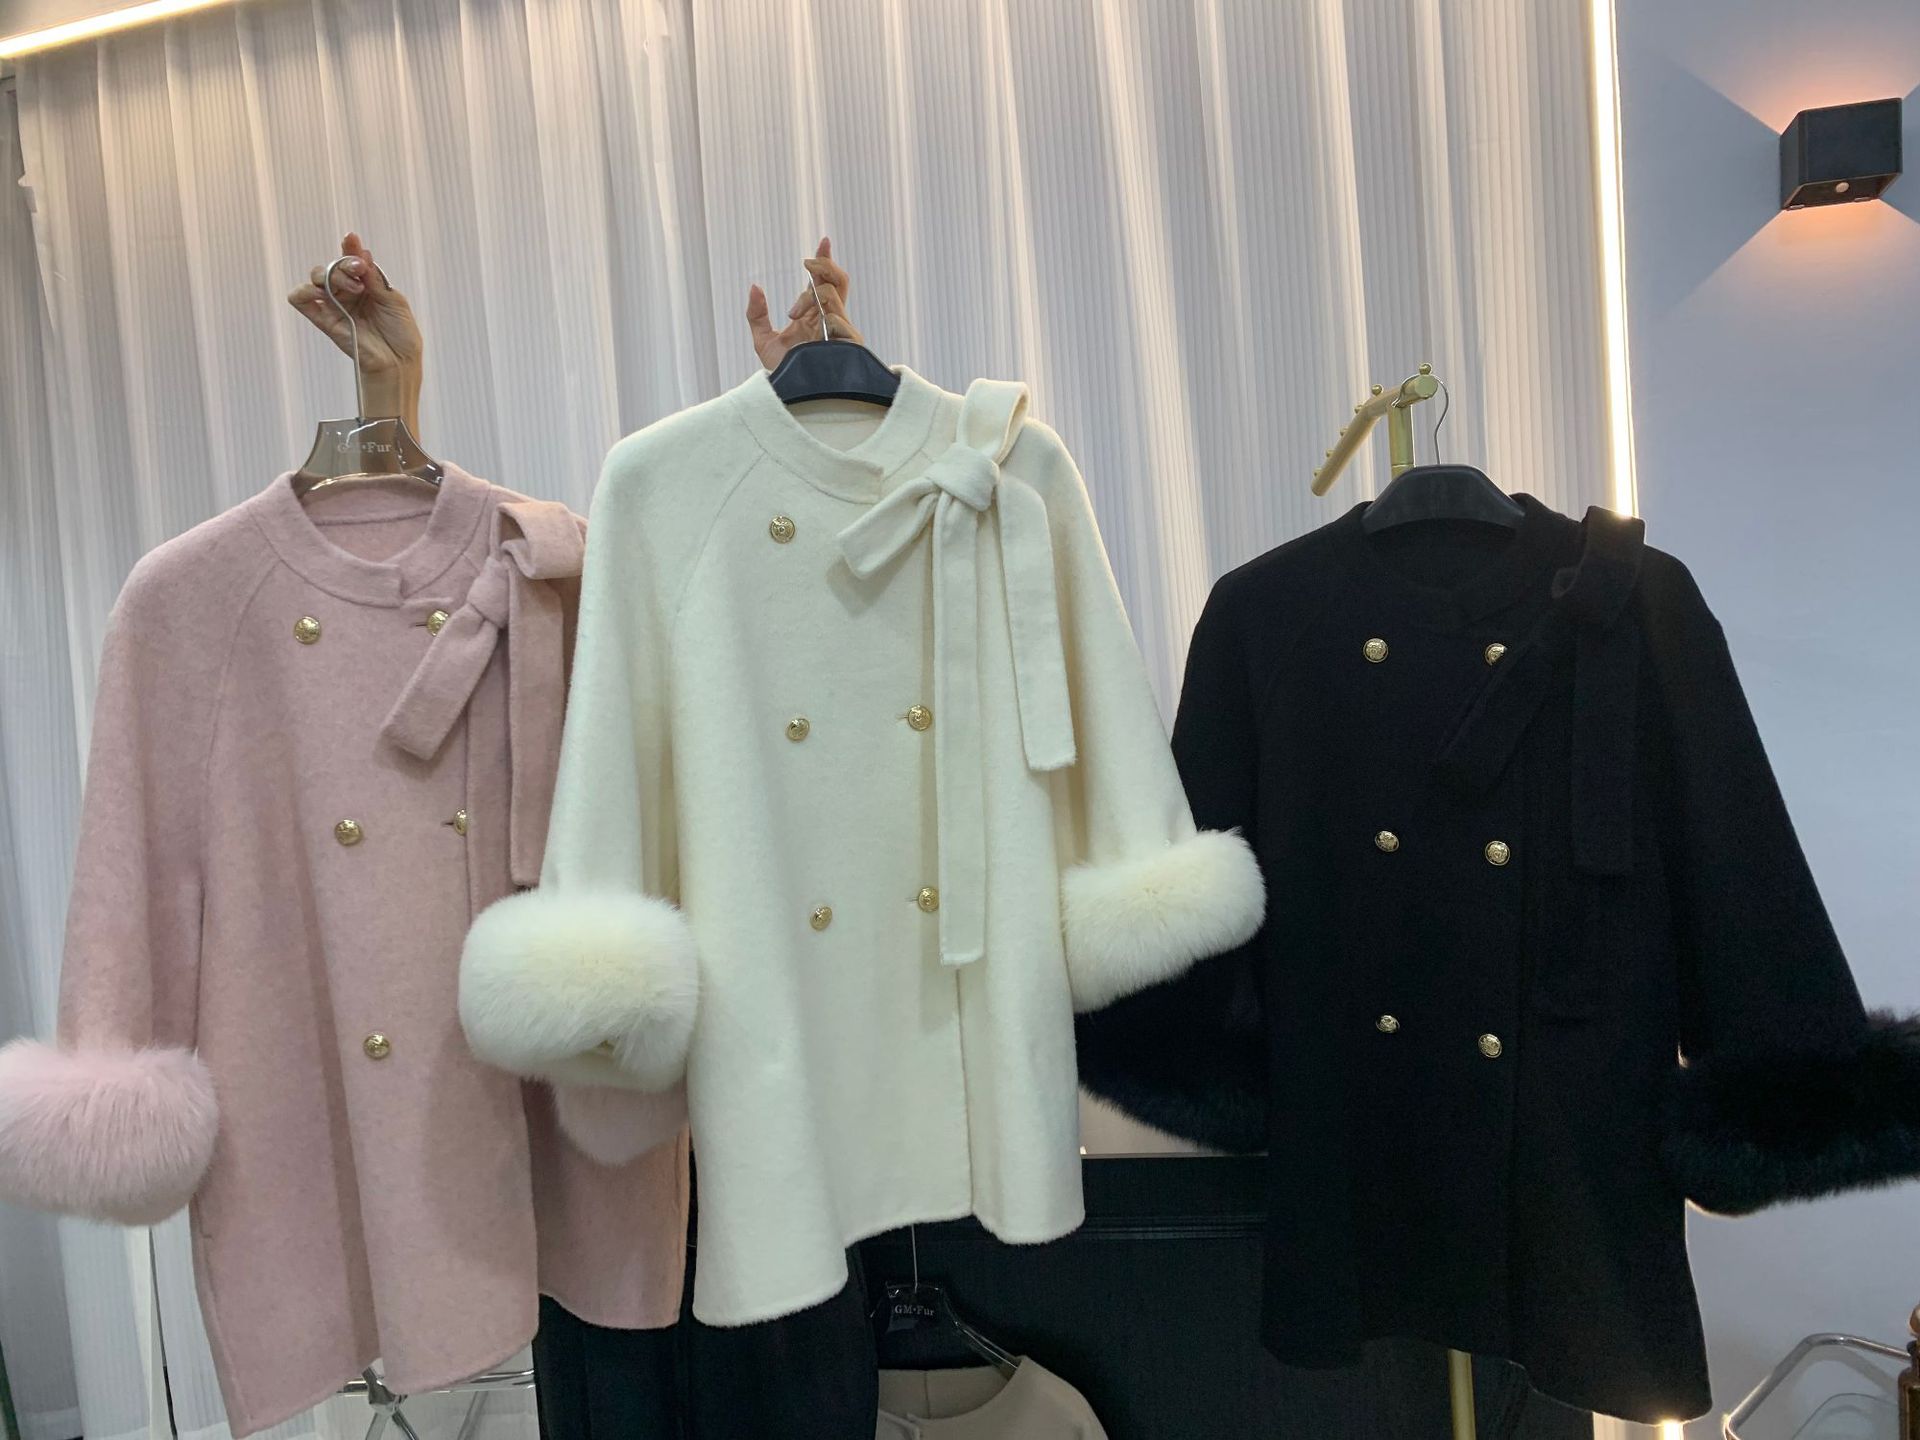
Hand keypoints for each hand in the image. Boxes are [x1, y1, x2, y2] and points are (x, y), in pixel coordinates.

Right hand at [287, 233, 422, 432]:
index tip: (352, 239)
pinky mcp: (324, 320)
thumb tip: (361, 253)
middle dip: (344, 264)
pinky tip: (321, 292)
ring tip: (354, 288)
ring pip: (316, 277)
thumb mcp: (393, 300)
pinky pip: (300, 299)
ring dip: (331, 274)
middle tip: (360, 272)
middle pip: (333, 266)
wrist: (399, 362)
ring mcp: (335, 305)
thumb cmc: (401, 334)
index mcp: (366, 285)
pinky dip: (304, 290)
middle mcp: (348, 293)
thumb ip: (374, 278)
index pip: (351, 260)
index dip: (350, 249)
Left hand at [747, 236, 862, 369]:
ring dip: (808, 298)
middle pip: (838, 281)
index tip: (824, 240)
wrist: (792, 395)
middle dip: (824, 265)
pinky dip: (825, 321)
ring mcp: (841, 332)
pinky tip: (815, 337)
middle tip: (805, 264)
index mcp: (813, 315)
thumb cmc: (782, 373)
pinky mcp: (850, 347)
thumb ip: (756, 314)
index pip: (824, 281)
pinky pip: (839, 321)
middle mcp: (830, 319)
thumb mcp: (763, 341)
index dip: (825, 260)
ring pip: (832, 296)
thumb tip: (754, 286)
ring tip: (792, 315)